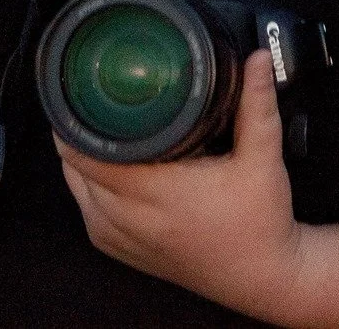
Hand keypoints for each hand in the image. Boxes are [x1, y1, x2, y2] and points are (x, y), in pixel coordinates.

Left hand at [56, 53, 304, 321]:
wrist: (260, 277)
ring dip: (83, 157)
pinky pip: (86, 210)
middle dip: (81, 128)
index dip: (76, 117)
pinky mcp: (118, 249)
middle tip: (97, 96)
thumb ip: (257, 106)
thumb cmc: (260, 223)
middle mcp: (129, 218)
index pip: (88, 153)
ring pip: (75, 187)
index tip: (84, 87)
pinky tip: (111, 165)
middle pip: (75, 165)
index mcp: (157, 192)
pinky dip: (89, 185)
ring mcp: (118, 237)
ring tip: (104, 126)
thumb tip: (256, 60)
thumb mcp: (263, 159)